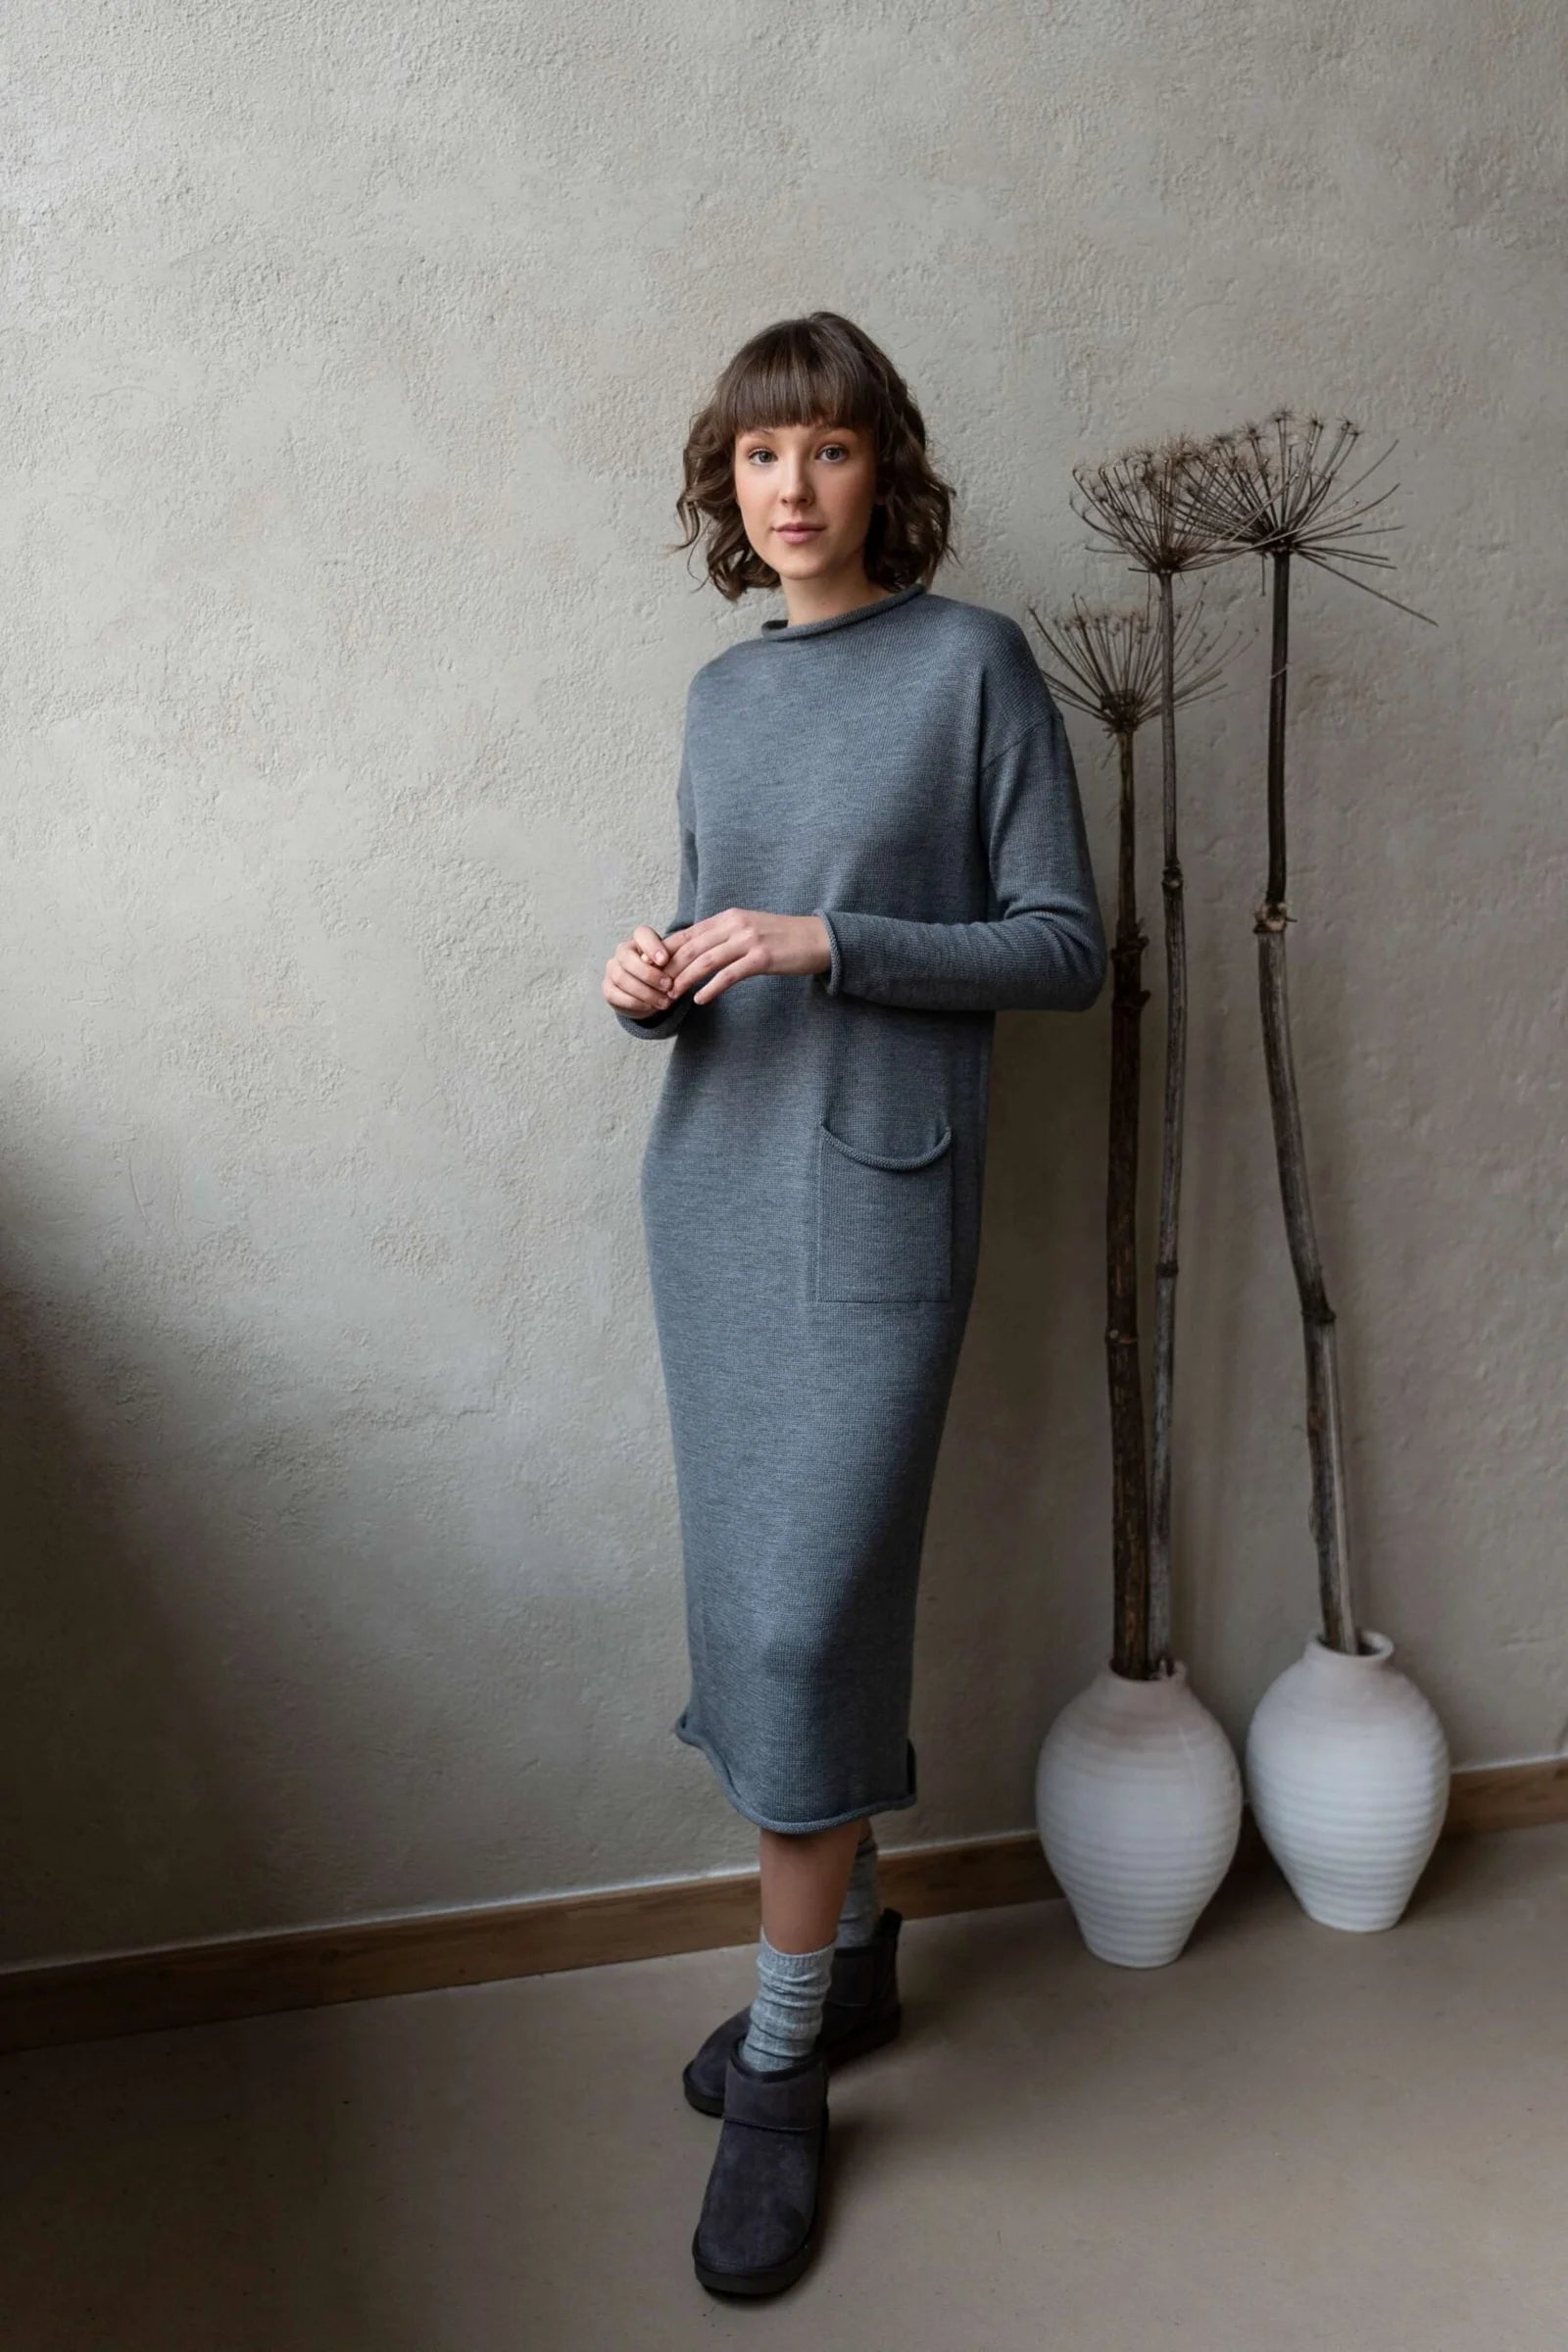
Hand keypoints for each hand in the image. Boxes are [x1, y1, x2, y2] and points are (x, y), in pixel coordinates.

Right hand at [603, 922, 679, 1015]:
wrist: (652, 997)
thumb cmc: (666, 975)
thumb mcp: (674, 965)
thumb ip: (677, 959)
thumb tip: (687, 955)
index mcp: (640, 940)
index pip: (641, 934)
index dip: (651, 946)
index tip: (665, 960)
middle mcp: (622, 952)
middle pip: (626, 956)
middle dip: (648, 974)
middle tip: (668, 986)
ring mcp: (612, 969)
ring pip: (621, 977)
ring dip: (645, 992)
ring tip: (664, 1002)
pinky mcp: (608, 988)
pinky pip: (615, 994)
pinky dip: (634, 1002)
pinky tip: (650, 1007)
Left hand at [659, 911, 830, 1005]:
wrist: (818, 939)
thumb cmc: (783, 938)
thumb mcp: (749, 929)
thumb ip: (724, 936)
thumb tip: (698, 950)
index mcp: (728, 917)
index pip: (689, 934)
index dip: (667, 952)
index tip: (651, 970)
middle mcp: (735, 924)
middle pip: (692, 947)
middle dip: (670, 969)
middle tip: (655, 987)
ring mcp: (748, 940)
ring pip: (706, 961)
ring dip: (685, 980)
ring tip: (671, 996)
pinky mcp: (761, 957)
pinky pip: (729, 975)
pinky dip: (711, 988)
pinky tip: (700, 1000)